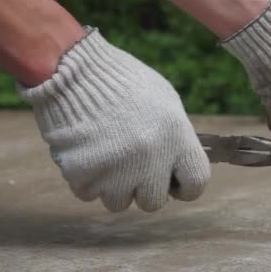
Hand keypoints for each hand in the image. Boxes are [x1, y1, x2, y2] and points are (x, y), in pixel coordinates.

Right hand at [18, 27, 210, 211]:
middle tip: (131, 164)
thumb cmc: (122, 81)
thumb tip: (180, 166)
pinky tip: (86, 151)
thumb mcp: (164, 99)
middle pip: (154, 202)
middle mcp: (150, 158)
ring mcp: (115, 170)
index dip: (185, 186)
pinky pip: (88, 194)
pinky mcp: (83, 175)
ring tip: (106, 152)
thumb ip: (176, 137)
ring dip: (113, 185)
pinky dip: (86, 178)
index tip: (174, 181)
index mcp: (176, 136)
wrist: (73, 69)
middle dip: (143, 187)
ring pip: (119, 202)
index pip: (196, 183)